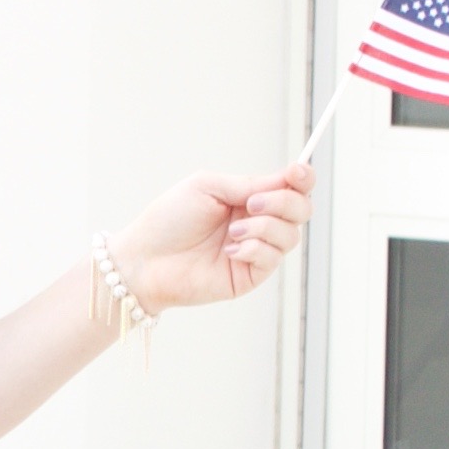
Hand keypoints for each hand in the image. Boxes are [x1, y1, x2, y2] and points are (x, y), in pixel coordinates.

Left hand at [111, 157, 310, 311]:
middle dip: (284, 202)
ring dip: (264, 227)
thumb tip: (284, 181)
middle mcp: (257, 224)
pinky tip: (229, 250)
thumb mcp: (208, 186)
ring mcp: (255, 251)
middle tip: (251, 203)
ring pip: (291, 235)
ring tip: (232, 231)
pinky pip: (272, 258)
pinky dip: (254, 249)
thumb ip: (248, 183)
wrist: (146, 258)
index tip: (296, 172)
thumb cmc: (169, 219)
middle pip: (301, 210)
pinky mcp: (249, 276)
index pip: (291, 187)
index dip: (302, 178)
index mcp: (248, 198)